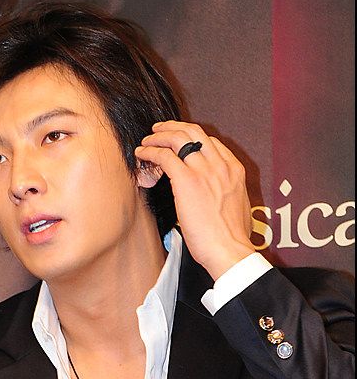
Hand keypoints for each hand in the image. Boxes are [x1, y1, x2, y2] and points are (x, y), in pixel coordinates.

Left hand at [135, 120, 255, 280]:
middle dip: (174, 127)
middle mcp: (220, 165)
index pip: (210, 142)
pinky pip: (164, 156)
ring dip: (158, 136)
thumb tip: (217, 199)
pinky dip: (150, 152)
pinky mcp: (187, 180)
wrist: (229, 250)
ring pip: (178, 139)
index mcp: (234, 170)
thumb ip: (227, 194)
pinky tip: (141, 154)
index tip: (179, 143)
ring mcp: (204, 170)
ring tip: (147, 140)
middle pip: (194, 132)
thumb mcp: (237, 207)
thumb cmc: (231, 239)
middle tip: (159, 130)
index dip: (191, 139)